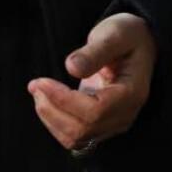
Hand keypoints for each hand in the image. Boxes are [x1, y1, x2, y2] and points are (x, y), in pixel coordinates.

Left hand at [27, 13, 156, 153]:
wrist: (136, 44)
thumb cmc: (126, 36)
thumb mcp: (114, 34)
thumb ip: (95, 51)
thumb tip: (71, 67)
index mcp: (131, 94)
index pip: (95, 112)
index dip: (64, 100)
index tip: (41, 82)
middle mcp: (125, 115)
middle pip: (83, 129)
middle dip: (52, 109)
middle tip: (35, 84)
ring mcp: (113, 123)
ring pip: (77, 138)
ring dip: (51, 118)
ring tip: (37, 91)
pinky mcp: (101, 124)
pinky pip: (76, 137)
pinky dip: (56, 124)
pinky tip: (45, 102)